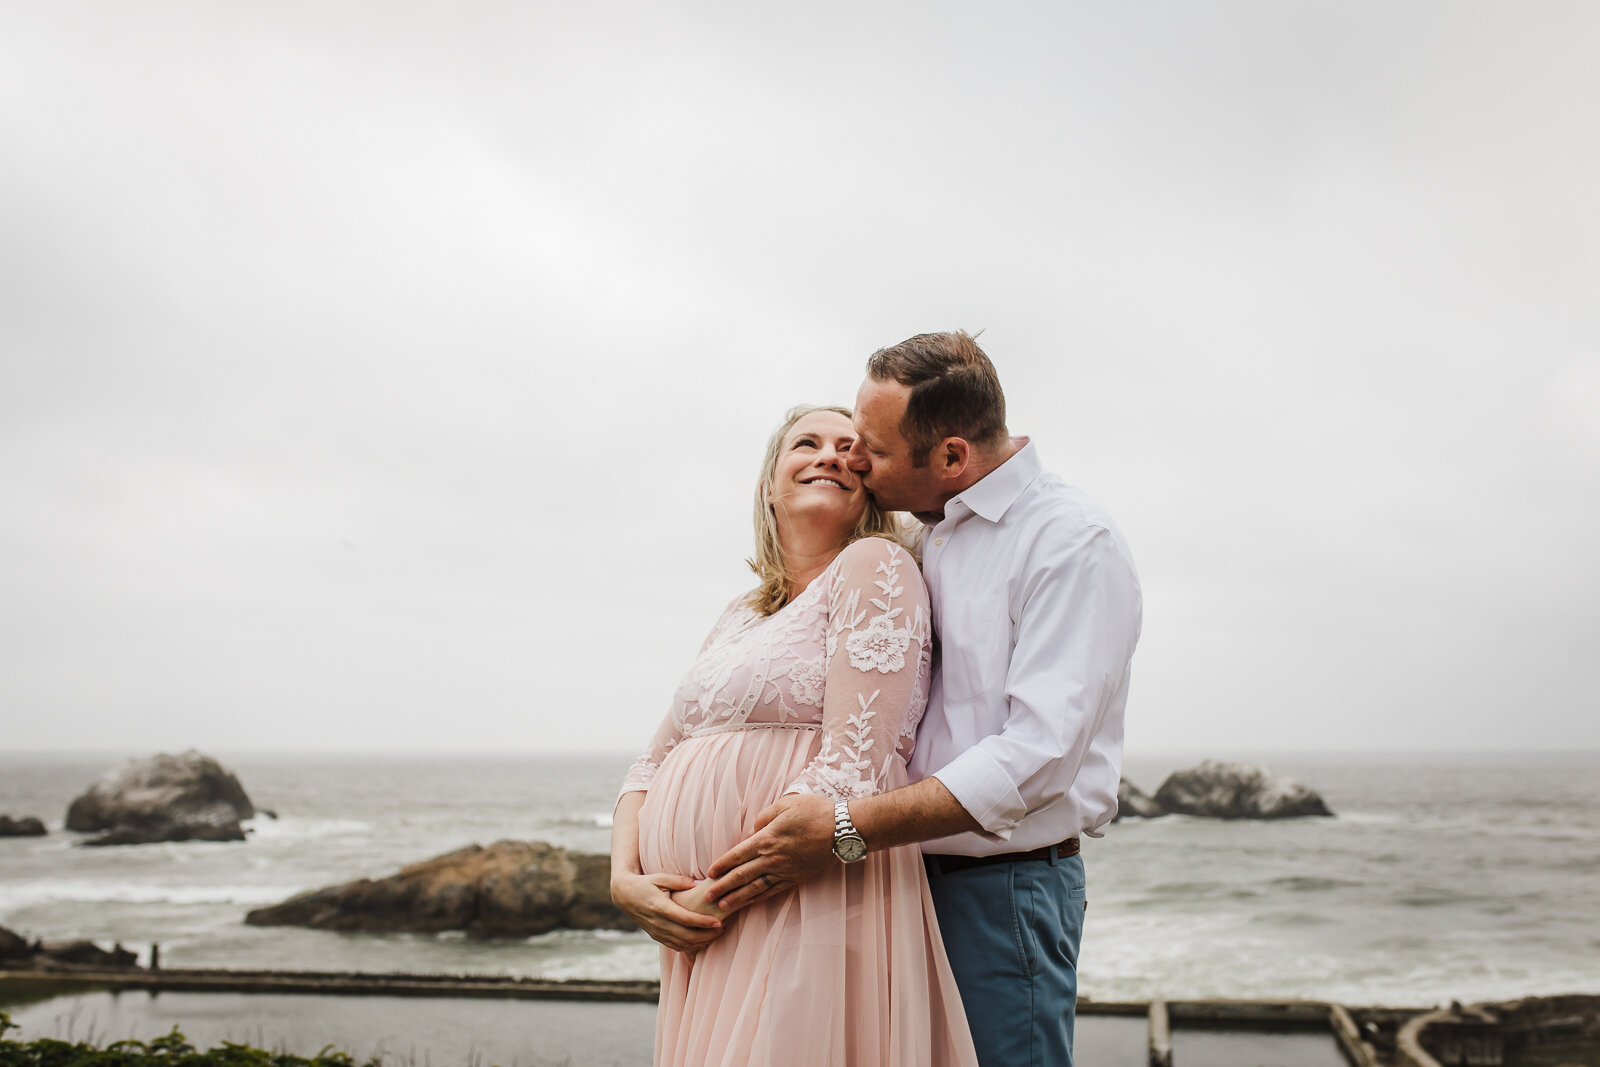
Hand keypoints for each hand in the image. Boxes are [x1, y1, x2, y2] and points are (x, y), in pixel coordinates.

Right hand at [610, 871, 723, 953]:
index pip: (685, 919)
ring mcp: (657, 932)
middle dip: (706, 935)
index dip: (703, 922)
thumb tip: (699, 883)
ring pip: (682, 944)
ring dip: (701, 942)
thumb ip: (680, 880)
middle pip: (686, 936)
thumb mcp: (660, 877)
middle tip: (722, 929)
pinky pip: (676, 946)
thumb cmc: (646, 883)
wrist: (625, 895)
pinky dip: (691, 946)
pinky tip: (703, 940)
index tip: (718, 921)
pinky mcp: (656, 936)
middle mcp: (658, 923)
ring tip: (716, 934)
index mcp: (660, 907)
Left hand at [703, 793, 837, 910]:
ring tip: (722, 907)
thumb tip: (752, 830)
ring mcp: (784, 870)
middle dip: (723, 887)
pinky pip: (772, 891)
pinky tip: (748, 902)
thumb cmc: (815, 812)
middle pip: (742, 875)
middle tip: (706, 897)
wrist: (842, 830)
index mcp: (767, 838)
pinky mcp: (795, 878)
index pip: (738, 854)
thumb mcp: (785, 805)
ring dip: (737, 898)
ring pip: (755, 888)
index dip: (722, 864)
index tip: (710, 873)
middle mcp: (772, 858)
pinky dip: (758, 898)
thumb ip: (764, 817)